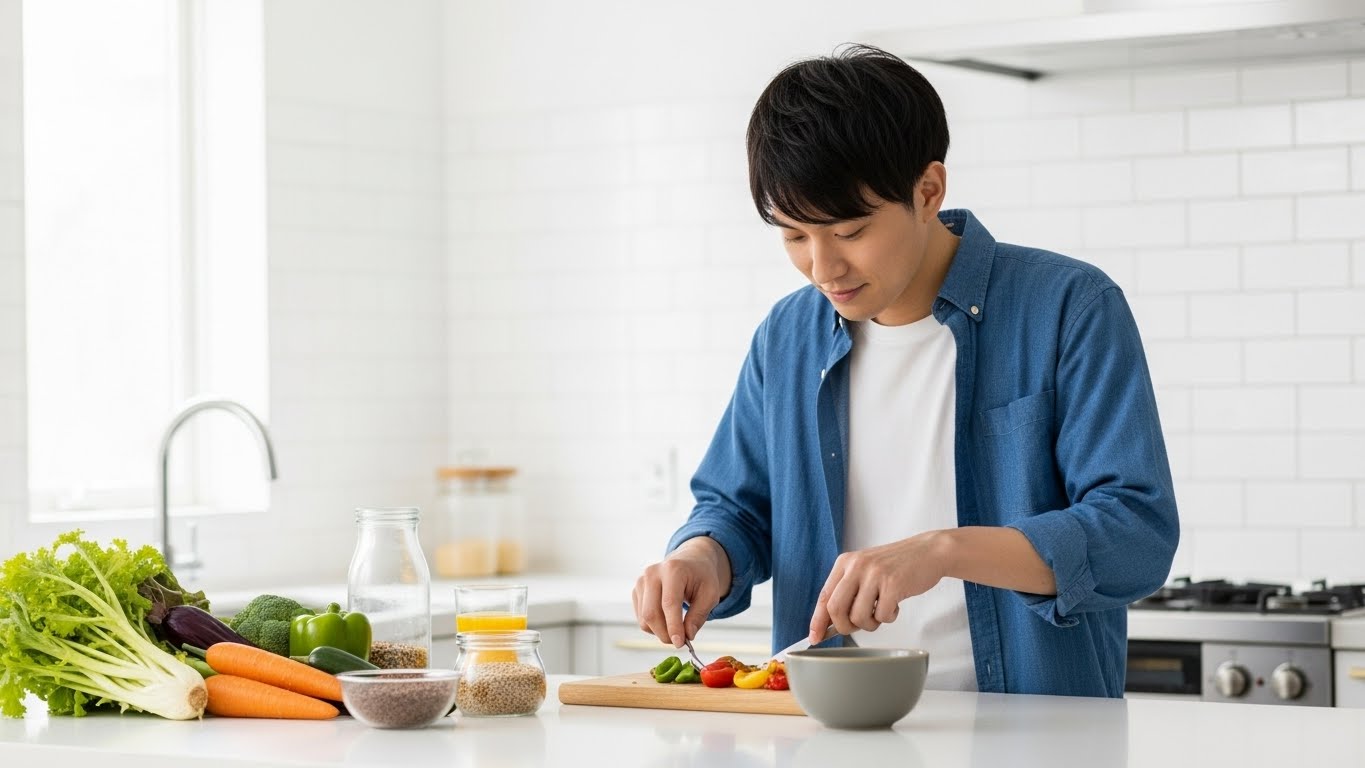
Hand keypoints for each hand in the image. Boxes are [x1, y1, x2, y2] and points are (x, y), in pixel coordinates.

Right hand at [633, 537, 730, 647]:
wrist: (690, 561)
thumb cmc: (701, 577)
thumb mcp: (710, 594)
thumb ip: (699, 615)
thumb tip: (687, 635)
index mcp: (673, 569)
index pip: (669, 603)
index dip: (673, 626)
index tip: (680, 643)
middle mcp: (652, 573)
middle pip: (651, 613)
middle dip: (665, 633)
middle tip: (681, 641)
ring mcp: (641, 581)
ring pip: (644, 619)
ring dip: (660, 632)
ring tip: (677, 628)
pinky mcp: (636, 590)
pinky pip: (641, 618)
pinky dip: (654, 626)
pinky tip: (667, 619)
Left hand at [808, 530, 950, 641]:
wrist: (928, 552)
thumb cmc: (896, 566)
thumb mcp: (865, 570)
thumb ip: (848, 591)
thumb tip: (830, 624)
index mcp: (845, 562)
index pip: (824, 597)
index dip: (817, 621)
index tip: (814, 638)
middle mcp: (856, 566)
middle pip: (835, 610)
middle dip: (844, 627)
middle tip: (858, 626)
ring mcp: (874, 574)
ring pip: (858, 617)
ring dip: (870, 623)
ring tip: (881, 610)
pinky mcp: (893, 584)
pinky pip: (882, 616)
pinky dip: (888, 617)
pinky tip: (895, 605)